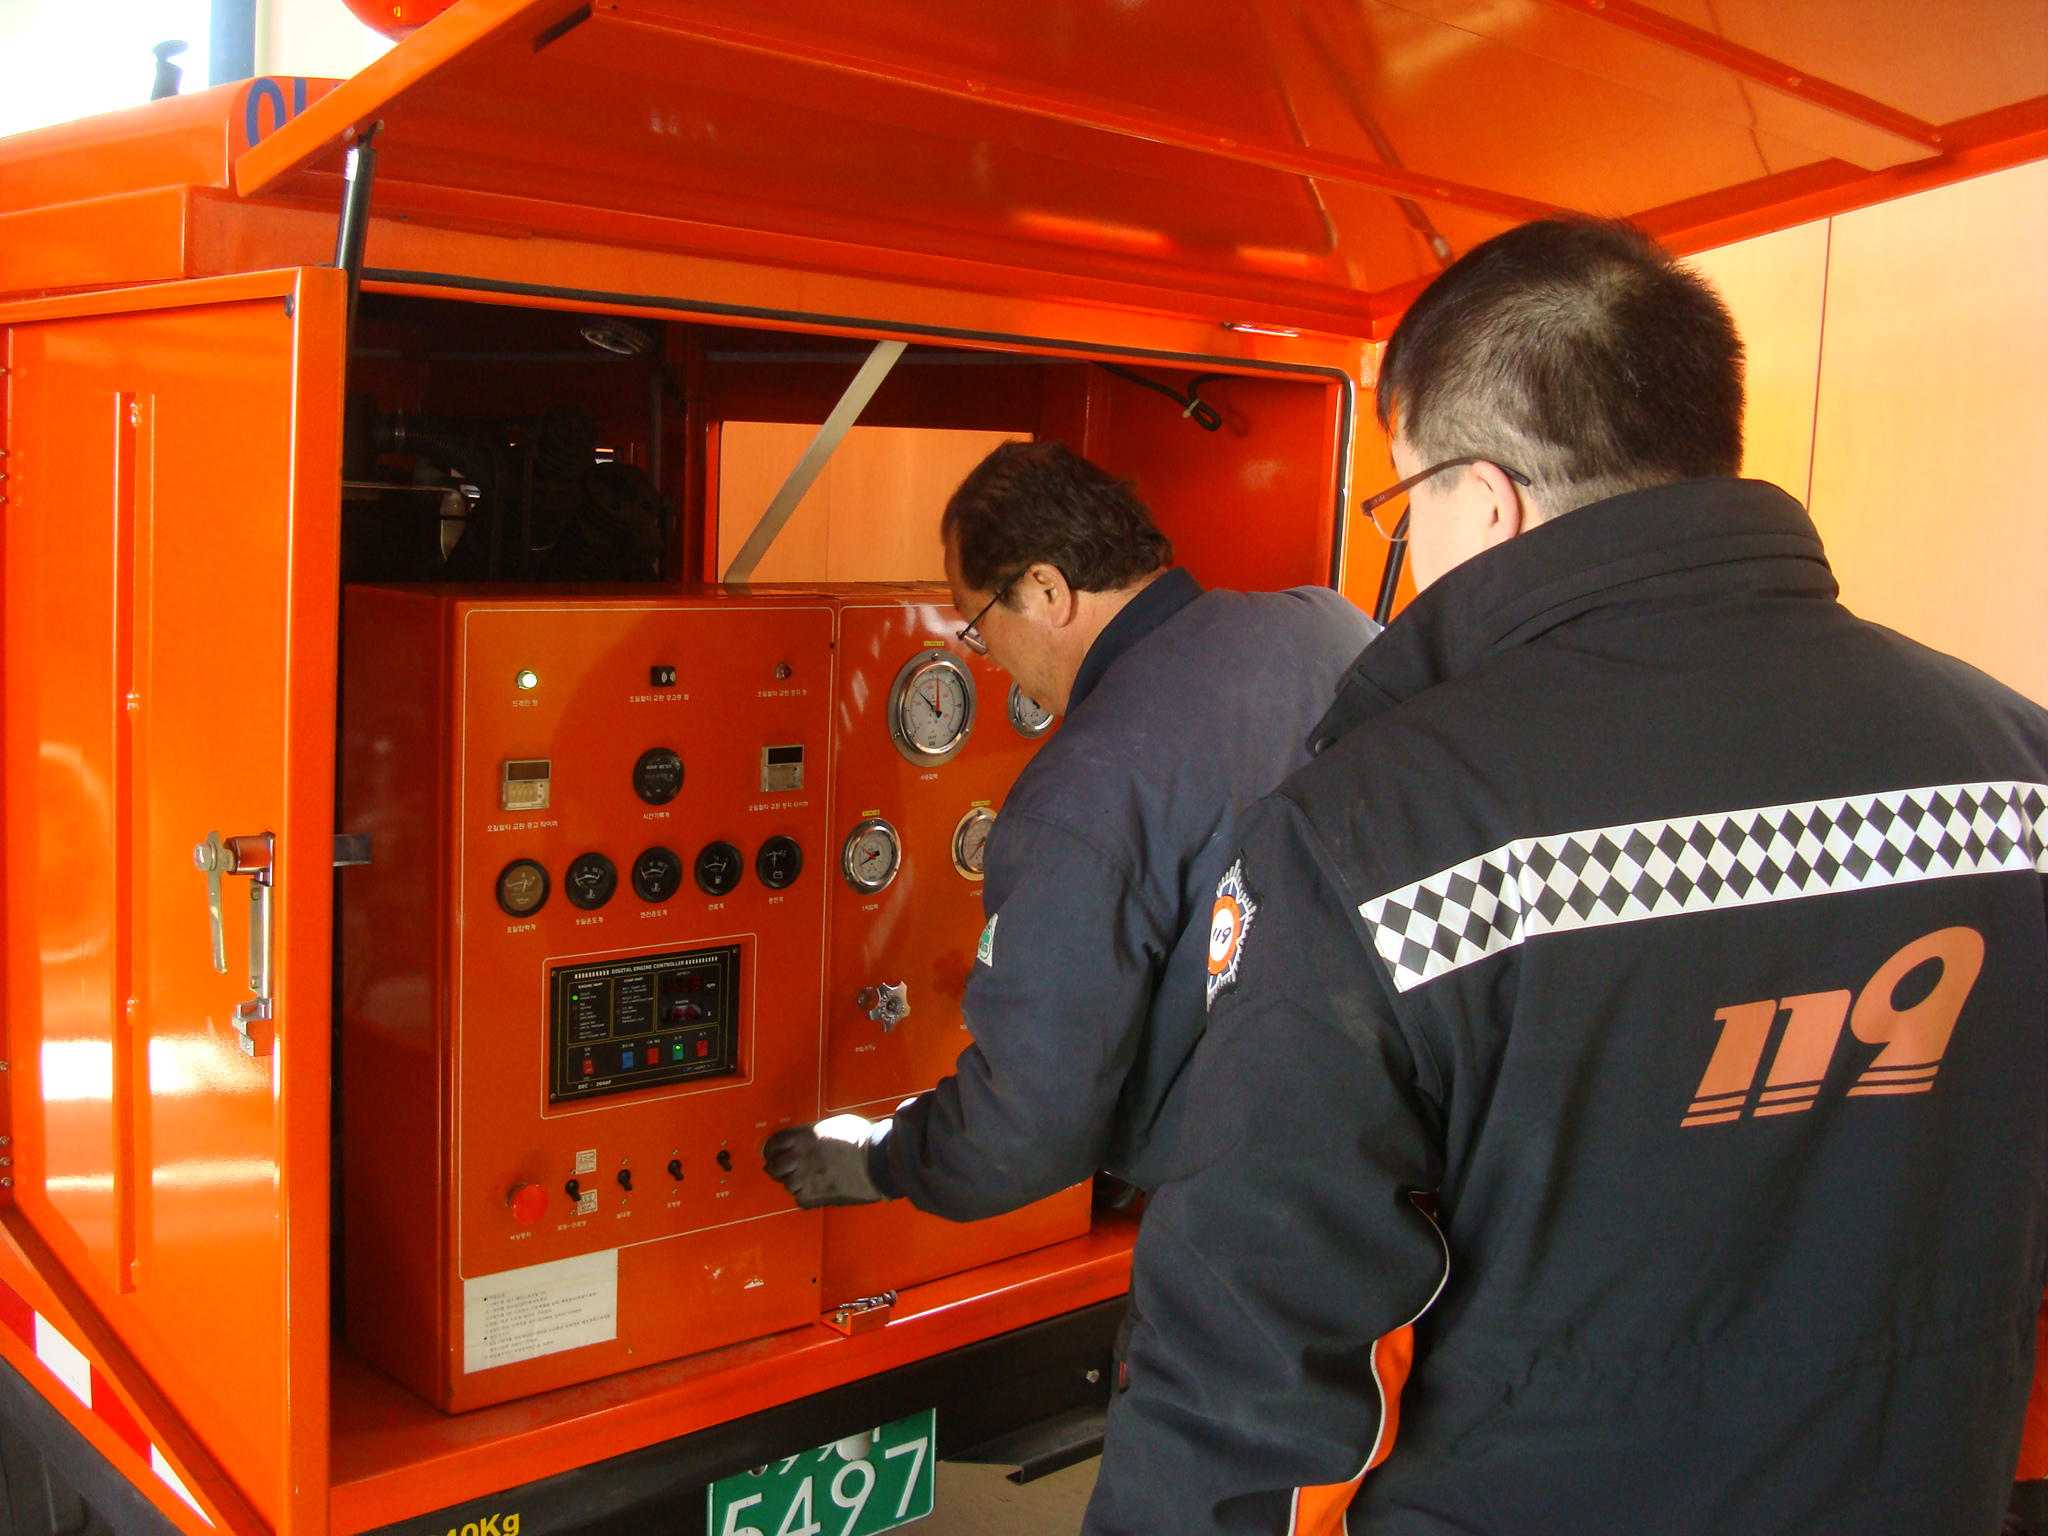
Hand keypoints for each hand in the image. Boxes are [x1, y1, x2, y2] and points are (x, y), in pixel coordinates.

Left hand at [763, 1114, 887, 1207]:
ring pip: (787, 1185)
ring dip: (795, 1184)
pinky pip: (800, 1200)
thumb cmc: (862, 1138)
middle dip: (779, 1169)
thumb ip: (817, 1131)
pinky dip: (805, 1198)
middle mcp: (801, 1156)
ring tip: (807, 1181)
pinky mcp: (817, 1195)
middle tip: (787, 1170)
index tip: (772, 1154)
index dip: (770, 1150)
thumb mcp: (836, 1124)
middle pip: (775, 1167)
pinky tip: (815, 1192)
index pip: (774, 1143)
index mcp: (805, 1135)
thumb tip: (809, 1137)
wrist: (878, 1160)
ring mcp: (807, 1177)